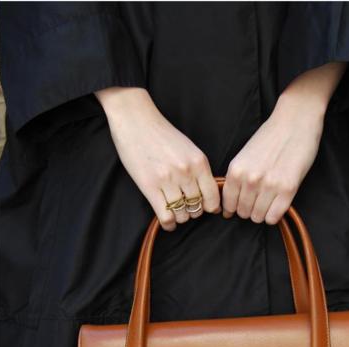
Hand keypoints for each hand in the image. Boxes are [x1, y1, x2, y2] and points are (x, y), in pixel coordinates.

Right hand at [94, 87, 220, 231]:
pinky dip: (168, 224)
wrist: (135, 119)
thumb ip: (199, 170)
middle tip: (186, 209)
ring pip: (182, 214)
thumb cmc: (162, 134)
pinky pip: (165, 216)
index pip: (213, 197)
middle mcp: (186, 172)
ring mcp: (167, 180)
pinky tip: (167, 222)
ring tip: (175, 213)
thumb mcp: (189, 149)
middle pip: (197, 207)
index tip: (204, 208)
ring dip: (180, 218)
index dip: (210, 207)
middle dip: (193, 212)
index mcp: (199, 162)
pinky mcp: (149, 186)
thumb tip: (210, 197)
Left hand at [221, 62, 346, 224]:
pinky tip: (276, 204)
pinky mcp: (288, 189)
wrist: (295, 120)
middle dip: (248, 210)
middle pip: (243, 213)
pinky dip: (274, 215)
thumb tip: (229, 205)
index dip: (233, 208)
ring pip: (258, 217)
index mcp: (236, 170)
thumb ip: (236, 178)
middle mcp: (250, 180)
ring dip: (262, 213)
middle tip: (256, 201)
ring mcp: (269, 185)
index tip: (238, 208)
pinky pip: (274, 217)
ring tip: (268, 201)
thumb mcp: (244, 155)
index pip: (228, 204)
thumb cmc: (270, 137)